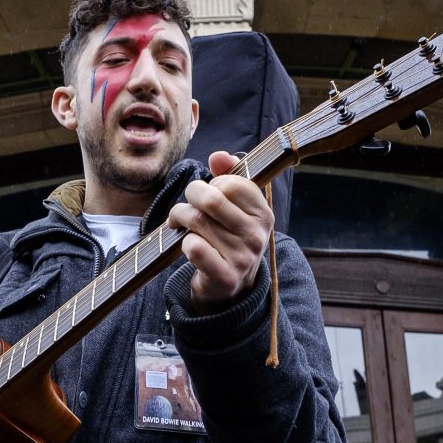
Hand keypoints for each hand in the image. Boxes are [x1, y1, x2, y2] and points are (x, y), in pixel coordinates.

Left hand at [168, 151, 273, 313]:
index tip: (209, 193)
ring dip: (180, 217)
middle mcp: (257, 236)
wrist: (231, 286)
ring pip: (197, 221)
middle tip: (186, 205)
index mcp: (263, 214)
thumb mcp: (235, 209)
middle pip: (211, 199)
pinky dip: (183, 242)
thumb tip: (218, 156)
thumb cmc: (229, 239)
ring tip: (179, 222)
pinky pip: (193, 246)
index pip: (231, 183)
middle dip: (190, 197)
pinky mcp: (224, 276)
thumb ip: (228, 177)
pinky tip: (186, 244)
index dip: (212, 183)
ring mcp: (242, 258)